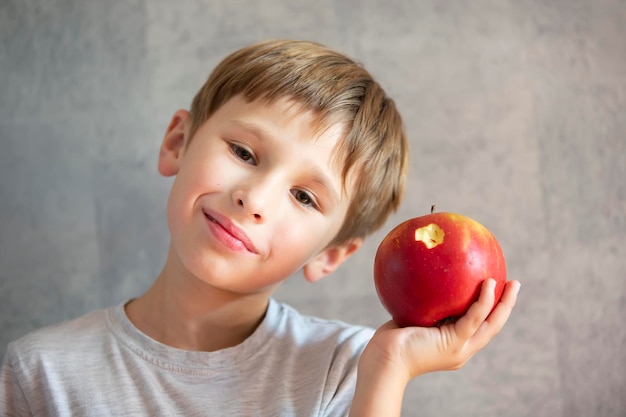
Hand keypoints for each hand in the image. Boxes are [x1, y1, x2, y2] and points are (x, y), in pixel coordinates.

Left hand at [361, 278, 520, 381]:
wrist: (385, 360)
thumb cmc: (391, 340)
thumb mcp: (411, 317)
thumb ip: (422, 303)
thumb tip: (424, 276)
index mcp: (454, 344)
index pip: (479, 326)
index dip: (491, 309)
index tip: (496, 288)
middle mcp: (461, 349)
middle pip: (493, 326)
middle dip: (506, 305)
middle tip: (514, 284)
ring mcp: (460, 348)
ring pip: (491, 324)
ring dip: (503, 302)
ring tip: (511, 283)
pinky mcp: (454, 343)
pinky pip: (474, 318)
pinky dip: (484, 301)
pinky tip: (489, 284)